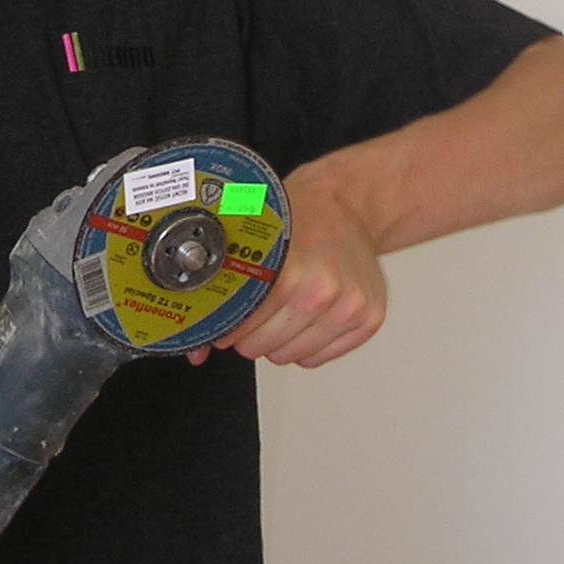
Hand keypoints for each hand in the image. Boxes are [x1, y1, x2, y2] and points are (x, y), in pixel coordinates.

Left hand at [192, 160, 386, 368]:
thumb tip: (196, 348)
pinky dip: (305, 345)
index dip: (227, 325)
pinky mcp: (368, 320)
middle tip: (254, 311)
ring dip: (277, 341)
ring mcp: (350, 308)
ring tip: (281, 309)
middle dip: (249, 335)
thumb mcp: (255, 242)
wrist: (349, 205)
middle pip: (264, 346)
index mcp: (295, 271)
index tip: (224, 319)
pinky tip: (304, 316)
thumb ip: (225, 295)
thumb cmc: (302, 217)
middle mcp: (326, 291)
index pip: (243, 325)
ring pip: (290, 357)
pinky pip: (318, 358)